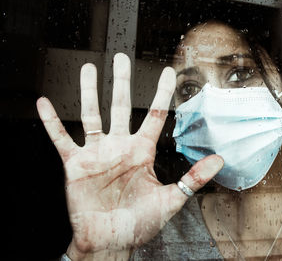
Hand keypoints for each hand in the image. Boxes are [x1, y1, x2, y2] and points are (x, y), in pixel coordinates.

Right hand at [36, 53, 223, 258]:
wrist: (110, 241)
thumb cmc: (139, 223)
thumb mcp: (170, 200)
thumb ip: (193, 178)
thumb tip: (219, 160)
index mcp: (143, 152)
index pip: (155, 115)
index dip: (162, 93)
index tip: (168, 73)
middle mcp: (120, 147)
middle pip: (122, 106)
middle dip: (122, 81)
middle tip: (122, 58)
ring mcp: (97, 153)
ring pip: (92, 115)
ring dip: (89, 92)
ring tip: (89, 69)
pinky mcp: (76, 164)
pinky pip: (61, 138)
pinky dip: (51, 122)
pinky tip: (44, 105)